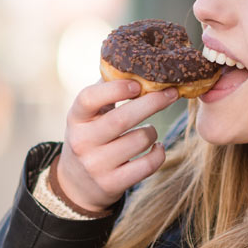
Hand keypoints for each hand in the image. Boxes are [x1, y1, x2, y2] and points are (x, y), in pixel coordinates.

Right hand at [57, 79, 178, 211]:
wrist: (77, 183)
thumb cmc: (91, 136)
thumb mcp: (89, 115)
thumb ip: (106, 91)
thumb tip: (137, 64)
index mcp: (75, 118)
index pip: (89, 98)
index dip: (115, 89)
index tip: (138, 83)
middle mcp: (82, 141)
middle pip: (121, 119)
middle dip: (152, 103)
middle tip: (172, 93)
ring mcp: (96, 165)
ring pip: (139, 140)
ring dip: (152, 132)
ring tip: (150, 130)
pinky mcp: (111, 184)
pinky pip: (146, 165)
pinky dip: (158, 154)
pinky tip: (157, 148)